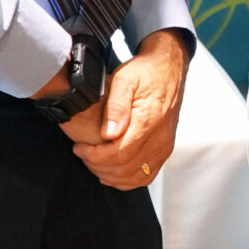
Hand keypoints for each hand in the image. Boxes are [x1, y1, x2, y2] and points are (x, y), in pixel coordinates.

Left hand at [65, 31, 190, 190]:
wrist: (168, 68)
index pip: (118, 154)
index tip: (79, 148)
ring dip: (110, 175)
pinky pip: (147, 176)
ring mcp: (164, 146)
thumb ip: (116, 106)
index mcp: (148, 122)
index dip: (94, 157)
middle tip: (82, 154)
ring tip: (94, 162)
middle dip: (98, 166)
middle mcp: (159, 139)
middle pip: (125, 169)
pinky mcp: (165, 149)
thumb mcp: (125, 79)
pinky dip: (127, 180)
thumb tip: (108, 133)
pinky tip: (112, 172)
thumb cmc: (146, 72)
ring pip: (135, 177)